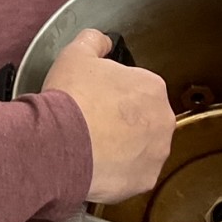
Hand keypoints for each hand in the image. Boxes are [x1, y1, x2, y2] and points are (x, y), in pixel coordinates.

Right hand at [42, 28, 174, 203]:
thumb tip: (102, 41)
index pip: (137, 87)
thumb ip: (94, 41)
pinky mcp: (146, 180)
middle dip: (123, 120)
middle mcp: (163, 120)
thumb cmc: (71, 99)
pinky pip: (134, 173)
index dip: (114, 92)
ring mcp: (156, 152)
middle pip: (144, 118)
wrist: (59, 144)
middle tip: (94, 122)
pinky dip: (119, 170)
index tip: (96, 98)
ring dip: (124, 146)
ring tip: (94, 145)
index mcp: (152, 87)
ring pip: (142, 147)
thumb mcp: (76, 54)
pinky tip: (97, 163)